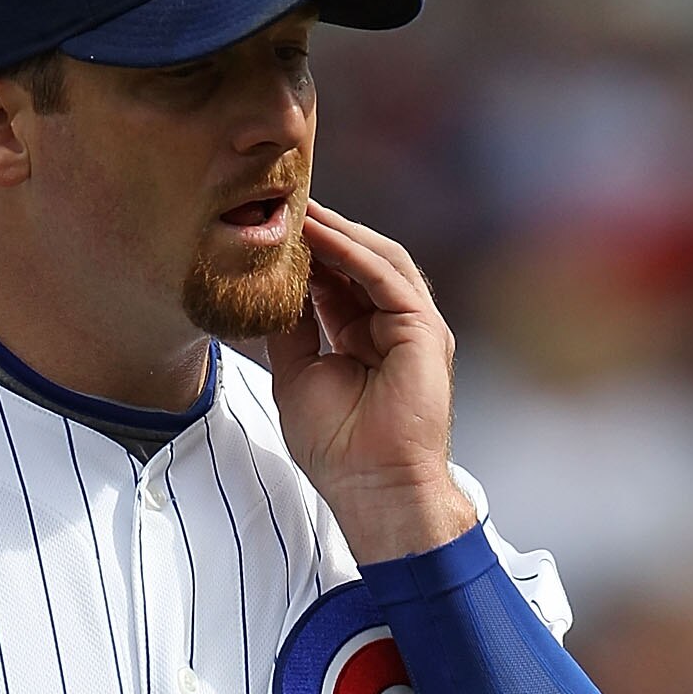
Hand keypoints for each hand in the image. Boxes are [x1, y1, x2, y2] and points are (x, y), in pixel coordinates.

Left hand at [266, 201, 475, 565]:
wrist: (374, 489)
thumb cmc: (339, 450)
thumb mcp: (296, 377)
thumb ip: (290, 330)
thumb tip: (270, 291)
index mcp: (363, 338)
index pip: (336, 281)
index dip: (305, 254)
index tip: (269, 231)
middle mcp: (391, 326)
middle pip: (358, 263)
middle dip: (322, 233)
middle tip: (282, 204)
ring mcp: (413, 326)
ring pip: (376, 260)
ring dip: (337, 233)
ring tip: (299, 210)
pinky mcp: (424, 329)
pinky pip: (386, 277)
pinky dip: (353, 253)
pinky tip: (322, 236)